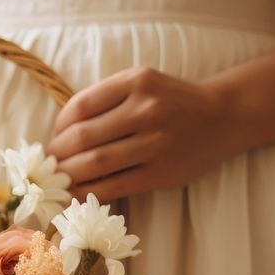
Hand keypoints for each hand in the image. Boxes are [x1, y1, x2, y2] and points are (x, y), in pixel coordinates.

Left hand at [46, 66, 236, 201]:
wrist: (223, 116)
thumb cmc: (172, 100)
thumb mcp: (141, 82)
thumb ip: (105, 98)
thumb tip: (60, 132)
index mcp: (136, 82)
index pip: (80, 106)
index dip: (59, 126)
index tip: (55, 137)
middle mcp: (146, 109)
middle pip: (83, 137)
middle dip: (58, 154)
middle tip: (51, 163)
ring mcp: (156, 143)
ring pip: (95, 163)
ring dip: (69, 174)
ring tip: (60, 178)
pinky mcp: (162, 172)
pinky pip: (115, 185)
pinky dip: (89, 191)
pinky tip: (78, 192)